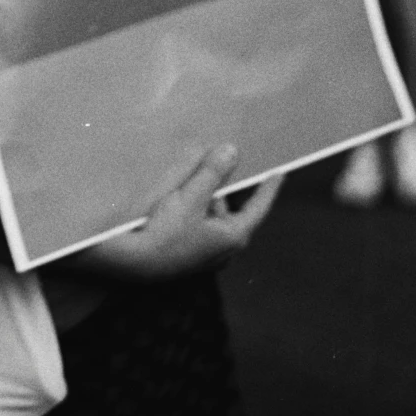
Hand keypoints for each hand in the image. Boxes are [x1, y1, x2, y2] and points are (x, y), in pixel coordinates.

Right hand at [82, 145, 282, 279]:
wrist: (134, 264)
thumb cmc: (166, 232)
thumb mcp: (190, 198)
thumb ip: (212, 173)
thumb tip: (232, 151)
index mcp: (233, 235)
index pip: (258, 207)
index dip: (269, 188)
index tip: (280, 172)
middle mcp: (226, 248)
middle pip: (232, 209)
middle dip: (224, 187)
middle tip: (218, 163)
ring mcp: (209, 254)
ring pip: (215, 216)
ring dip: (206, 197)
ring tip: (191, 178)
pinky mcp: (192, 254)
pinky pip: (202, 225)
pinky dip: (196, 209)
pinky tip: (178, 199)